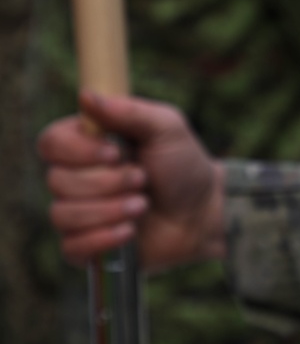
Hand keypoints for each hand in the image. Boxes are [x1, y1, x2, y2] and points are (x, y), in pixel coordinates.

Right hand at [38, 92, 225, 271]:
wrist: (204, 211)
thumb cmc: (184, 164)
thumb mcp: (166, 128)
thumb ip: (129, 112)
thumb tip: (86, 96)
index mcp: (89, 143)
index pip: (51, 143)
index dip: (77, 151)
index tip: (116, 153)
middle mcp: (77, 177)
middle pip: (57, 181)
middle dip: (107, 182)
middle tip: (143, 179)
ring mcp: (80, 213)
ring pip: (63, 215)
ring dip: (109, 210)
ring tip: (143, 205)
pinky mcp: (88, 246)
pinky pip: (72, 247)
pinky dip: (103, 239)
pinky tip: (130, 232)